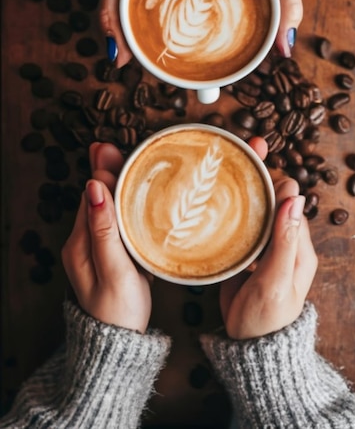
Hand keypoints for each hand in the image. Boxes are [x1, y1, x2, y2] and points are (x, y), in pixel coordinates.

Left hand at [62, 143, 151, 331]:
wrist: (119, 347)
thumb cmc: (119, 311)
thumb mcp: (113, 270)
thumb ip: (105, 229)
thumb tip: (94, 187)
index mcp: (80, 243)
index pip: (90, 197)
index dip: (101, 172)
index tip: (107, 148)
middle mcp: (83, 243)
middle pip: (96, 199)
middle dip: (106, 172)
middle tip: (111, 146)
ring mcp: (97, 250)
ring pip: (107, 210)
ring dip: (116, 185)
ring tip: (125, 161)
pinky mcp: (111, 256)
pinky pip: (115, 223)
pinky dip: (124, 205)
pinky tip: (135, 196)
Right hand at [219, 136, 317, 338]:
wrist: (247, 349)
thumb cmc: (266, 319)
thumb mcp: (276, 281)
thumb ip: (284, 241)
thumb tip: (295, 196)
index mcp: (297, 245)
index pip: (289, 201)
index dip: (274, 178)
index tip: (255, 157)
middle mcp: (280, 241)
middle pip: (270, 200)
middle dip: (256, 175)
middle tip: (237, 149)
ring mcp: (260, 247)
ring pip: (252, 210)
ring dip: (239, 190)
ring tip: (220, 165)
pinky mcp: (241, 254)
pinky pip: (237, 226)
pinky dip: (227, 210)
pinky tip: (210, 199)